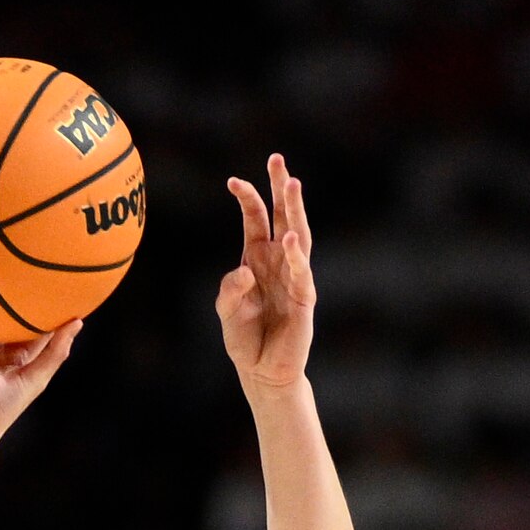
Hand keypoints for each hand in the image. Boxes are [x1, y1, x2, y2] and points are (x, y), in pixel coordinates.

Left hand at [215, 153, 316, 392]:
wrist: (262, 371)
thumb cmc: (245, 337)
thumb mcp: (226, 310)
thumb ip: (229, 289)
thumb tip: (245, 272)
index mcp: (257, 258)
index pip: (255, 219)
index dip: (248, 198)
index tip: (233, 181)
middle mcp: (277, 261)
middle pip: (282, 216)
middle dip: (279, 187)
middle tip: (276, 158)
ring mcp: (293, 276)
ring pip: (298, 235)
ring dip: (295, 209)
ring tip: (292, 183)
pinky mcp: (304, 297)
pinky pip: (301, 271)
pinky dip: (297, 254)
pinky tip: (291, 237)